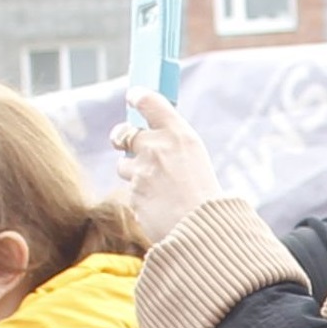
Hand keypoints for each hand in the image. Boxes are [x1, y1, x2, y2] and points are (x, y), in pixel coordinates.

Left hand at [111, 90, 224, 230]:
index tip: (133, 96)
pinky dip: (141, 198)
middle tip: (121, 139)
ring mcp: (142, 171)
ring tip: (156, 188)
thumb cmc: (206, 196)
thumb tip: (152, 137)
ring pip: (124, 166)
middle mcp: (157, 147)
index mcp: (179, 134)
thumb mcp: (196, 159)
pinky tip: (160, 206)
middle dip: (120, 136)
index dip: (138, 96)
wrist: (204, 231)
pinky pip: (131, 192)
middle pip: (124, 132)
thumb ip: (173, 145)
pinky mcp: (133, 194)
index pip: (149, 101)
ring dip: (133, 173)